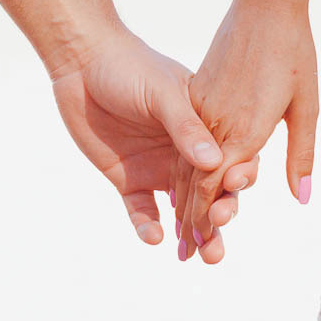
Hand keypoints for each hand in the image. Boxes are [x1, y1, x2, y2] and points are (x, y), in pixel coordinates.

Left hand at [48, 25, 232, 247]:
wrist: (83, 63)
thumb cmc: (131, 67)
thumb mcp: (162, 92)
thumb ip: (186, 126)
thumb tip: (214, 162)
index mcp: (207, 129)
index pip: (231, 161)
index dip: (237, 180)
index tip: (235, 193)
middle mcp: (188, 154)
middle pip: (212, 194)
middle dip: (219, 221)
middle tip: (219, 243)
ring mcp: (159, 169)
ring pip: (183, 211)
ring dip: (192, 235)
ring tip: (199, 257)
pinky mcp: (128, 180)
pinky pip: (143, 211)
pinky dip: (148, 226)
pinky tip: (154, 238)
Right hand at [174, 0, 318, 263]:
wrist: (265, 3)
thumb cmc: (294, 53)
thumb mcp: (307, 106)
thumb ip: (300, 155)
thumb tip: (301, 198)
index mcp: (244, 130)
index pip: (214, 187)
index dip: (205, 218)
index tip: (198, 245)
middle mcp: (217, 123)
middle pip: (195, 181)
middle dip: (190, 220)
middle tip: (187, 252)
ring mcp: (203, 106)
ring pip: (186, 161)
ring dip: (181, 197)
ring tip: (178, 228)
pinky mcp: (197, 92)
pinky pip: (184, 137)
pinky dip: (180, 164)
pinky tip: (177, 179)